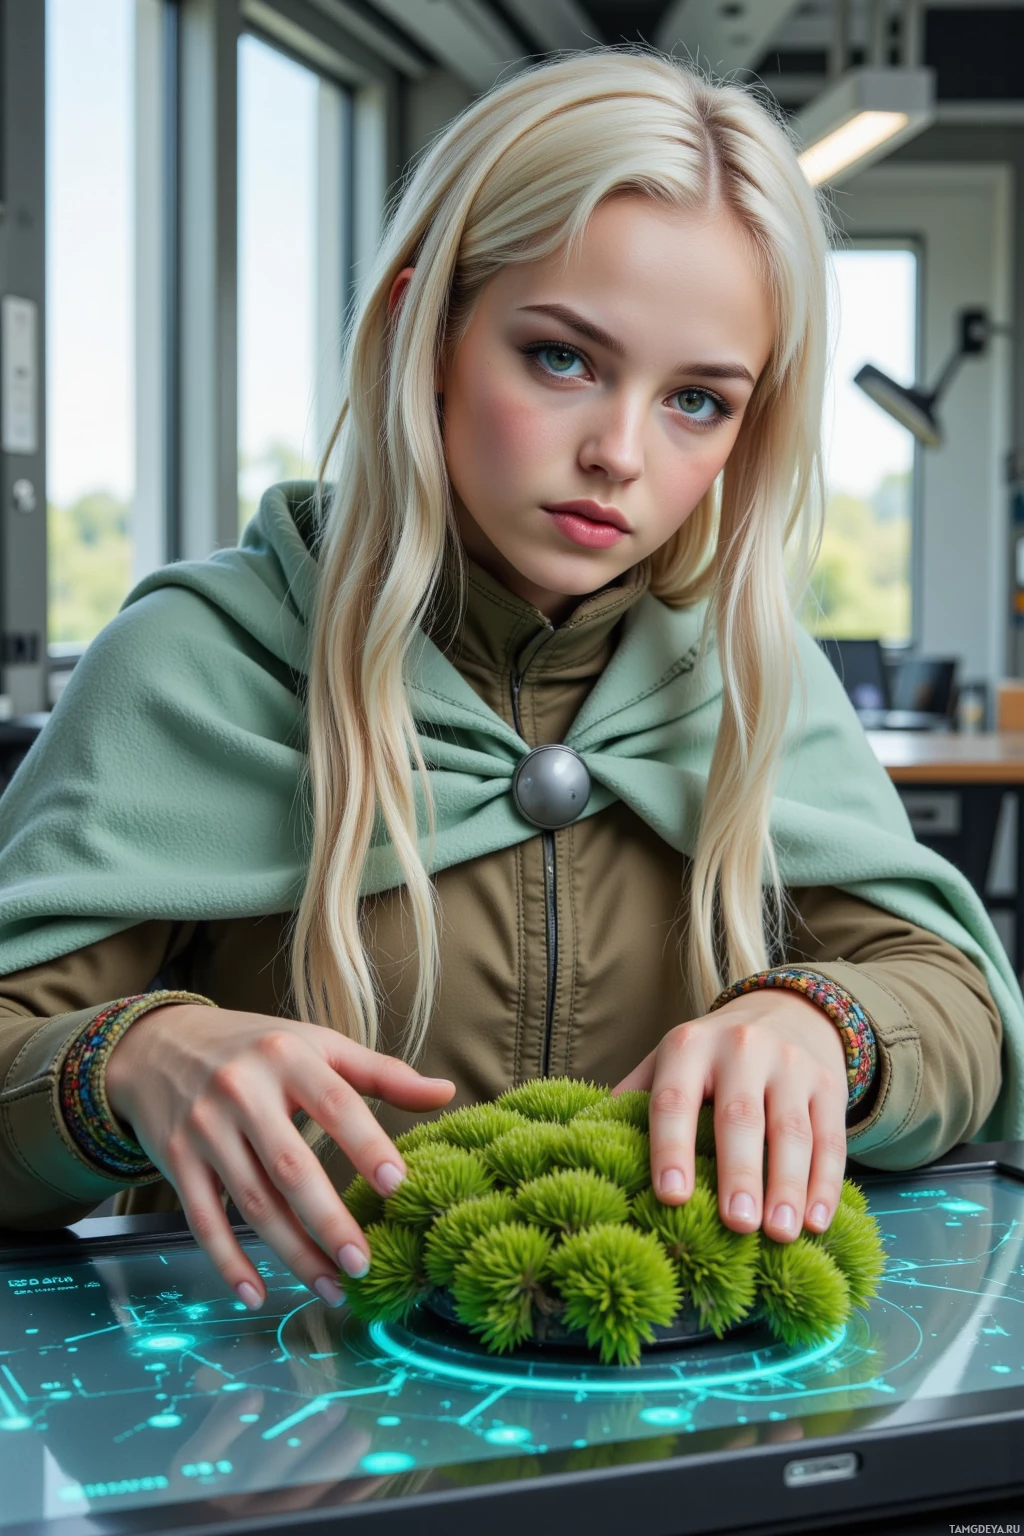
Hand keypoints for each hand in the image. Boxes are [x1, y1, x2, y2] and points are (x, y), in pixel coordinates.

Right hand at [105, 1003, 454, 1305]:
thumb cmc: (257, 1048)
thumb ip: (381, 1073)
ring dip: (292, 1252)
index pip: (335, 1104)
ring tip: (332, 1287)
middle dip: (328, 1221)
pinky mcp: (174, 1159)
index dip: (367, 1146)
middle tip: (364, 1264)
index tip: (399, 1188)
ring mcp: (204, 1127)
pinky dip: (228, 1260)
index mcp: (288, 1056)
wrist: (158, 1045)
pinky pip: (202, 1219)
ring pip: (253, 1201)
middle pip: (291, 1166)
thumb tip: (447, 1094)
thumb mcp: (317, 1045)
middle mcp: (242, 1090)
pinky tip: (257, 1292)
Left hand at [614, 990, 848, 1242]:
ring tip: (781, 1234)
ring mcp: (790, 1064)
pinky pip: (830, 1138)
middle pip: (740, 1117)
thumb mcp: (668, 1062)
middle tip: (736, 1225)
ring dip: (788, 1187)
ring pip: (791, 1131)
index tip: (670, 1196)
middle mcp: (741, 1048)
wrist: (784, 1011)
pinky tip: (817, 1223)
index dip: (670, 1147)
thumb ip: (633, 1099)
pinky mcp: (829, 1084)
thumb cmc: (710, 1056)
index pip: (674, 1100)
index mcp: (688, 1047)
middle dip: (739, 1172)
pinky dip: (826, 1185)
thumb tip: (580, 1145)